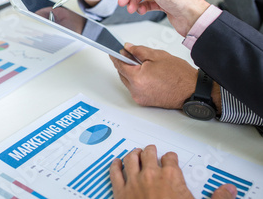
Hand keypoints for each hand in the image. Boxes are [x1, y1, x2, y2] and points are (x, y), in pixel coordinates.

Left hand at [110, 44, 197, 108]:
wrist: (193, 90)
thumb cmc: (180, 75)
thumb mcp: (158, 55)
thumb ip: (139, 51)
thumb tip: (128, 48)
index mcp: (137, 78)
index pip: (120, 65)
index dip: (116, 56)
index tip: (113, 51)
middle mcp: (136, 90)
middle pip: (122, 74)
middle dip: (124, 63)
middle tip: (129, 54)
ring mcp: (140, 97)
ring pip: (127, 81)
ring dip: (130, 72)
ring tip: (140, 63)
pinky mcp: (144, 102)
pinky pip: (134, 88)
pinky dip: (136, 80)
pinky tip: (144, 73)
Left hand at [110, 145, 236, 198]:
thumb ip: (218, 198)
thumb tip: (229, 191)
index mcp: (171, 177)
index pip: (170, 159)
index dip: (170, 157)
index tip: (170, 158)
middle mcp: (151, 175)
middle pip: (149, 154)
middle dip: (151, 151)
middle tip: (152, 150)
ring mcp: (134, 182)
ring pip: (131, 159)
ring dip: (134, 154)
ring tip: (135, 152)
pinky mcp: (120, 192)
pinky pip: (115, 173)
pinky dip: (114, 166)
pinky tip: (115, 163)